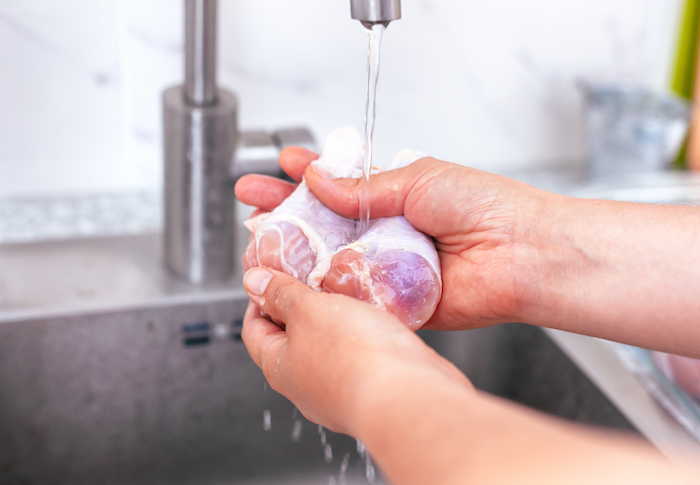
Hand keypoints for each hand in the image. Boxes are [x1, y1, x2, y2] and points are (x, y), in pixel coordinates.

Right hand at [236, 148, 553, 330]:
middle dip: (286, 209)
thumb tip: (321, 179)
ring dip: (298, 252)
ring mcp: (388, 264)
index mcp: (396, 194)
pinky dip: (327, 290)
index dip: (308, 172)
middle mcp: (388, 229)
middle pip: (326, 221)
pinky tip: (298, 281)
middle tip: (251, 199)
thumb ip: (364, 187)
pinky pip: (353, 294)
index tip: (280, 164)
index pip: (341, 181)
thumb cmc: (484, 206)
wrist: (521, 254)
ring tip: (261, 241)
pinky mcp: (393, 298)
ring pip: (333, 259)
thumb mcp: (417, 179)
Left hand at [241, 266, 472, 434]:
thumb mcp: (309, 310)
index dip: (258, 299)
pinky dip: (359, 337)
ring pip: (326, 350)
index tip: (271, 278)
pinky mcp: (370, 391)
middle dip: (298, 309)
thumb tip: (252, 282)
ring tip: (344, 294)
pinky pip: (356, 359)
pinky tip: (373, 320)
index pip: (253, 330)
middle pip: (290, 341)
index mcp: (279, 367)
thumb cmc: (355, 357)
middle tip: (311, 279)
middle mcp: (305, 387)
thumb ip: (281, 294)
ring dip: (332, 322)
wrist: (409, 396)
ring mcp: (338, 393)